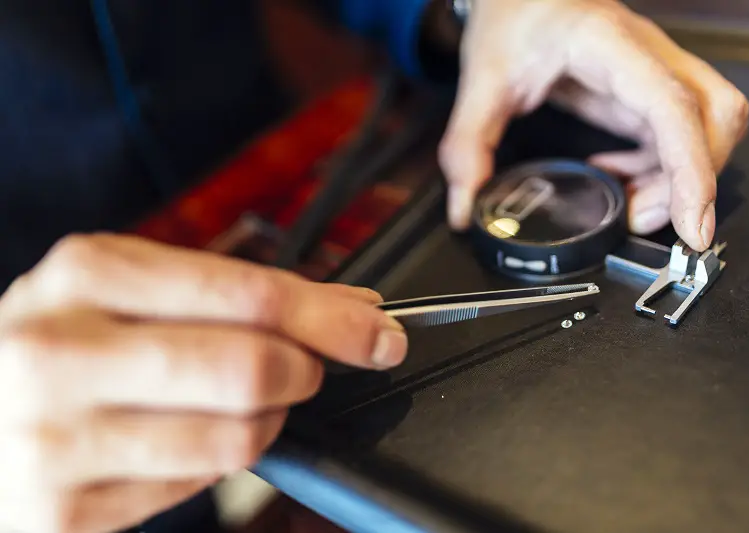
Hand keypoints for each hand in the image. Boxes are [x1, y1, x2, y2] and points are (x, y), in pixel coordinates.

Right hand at [0, 234, 406, 532]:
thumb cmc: (66, 343)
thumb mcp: (131, 290)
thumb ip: (236, 295)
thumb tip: (348, 310)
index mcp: (89, 275)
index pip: (250, 293)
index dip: (333, 317)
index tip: (377, 331)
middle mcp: (62, 351)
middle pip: (252, 366)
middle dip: (307, 369)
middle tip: (307, 368)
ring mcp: (56, 437)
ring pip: (239, 434)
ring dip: (272, 418)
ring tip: (248, 402)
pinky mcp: (63, 511)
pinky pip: (200, 483)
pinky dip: (223, 458)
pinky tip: (196, 435)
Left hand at [439, 0, 748, 250]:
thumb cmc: (512, 12)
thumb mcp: (483, 80)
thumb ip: (467, 147)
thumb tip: (466, 207)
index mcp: (610, 47)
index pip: (671, 108)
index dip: (689, 171)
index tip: (693, 223)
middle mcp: (646, 57)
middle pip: (715, 118)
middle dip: (692, 182)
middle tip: (640, 219)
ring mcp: (653, 72)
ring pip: (707, 128)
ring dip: (678, 180)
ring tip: (627, 207)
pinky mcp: (645, 91)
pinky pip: (678, 136)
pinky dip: (661, 170)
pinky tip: (621, 181)